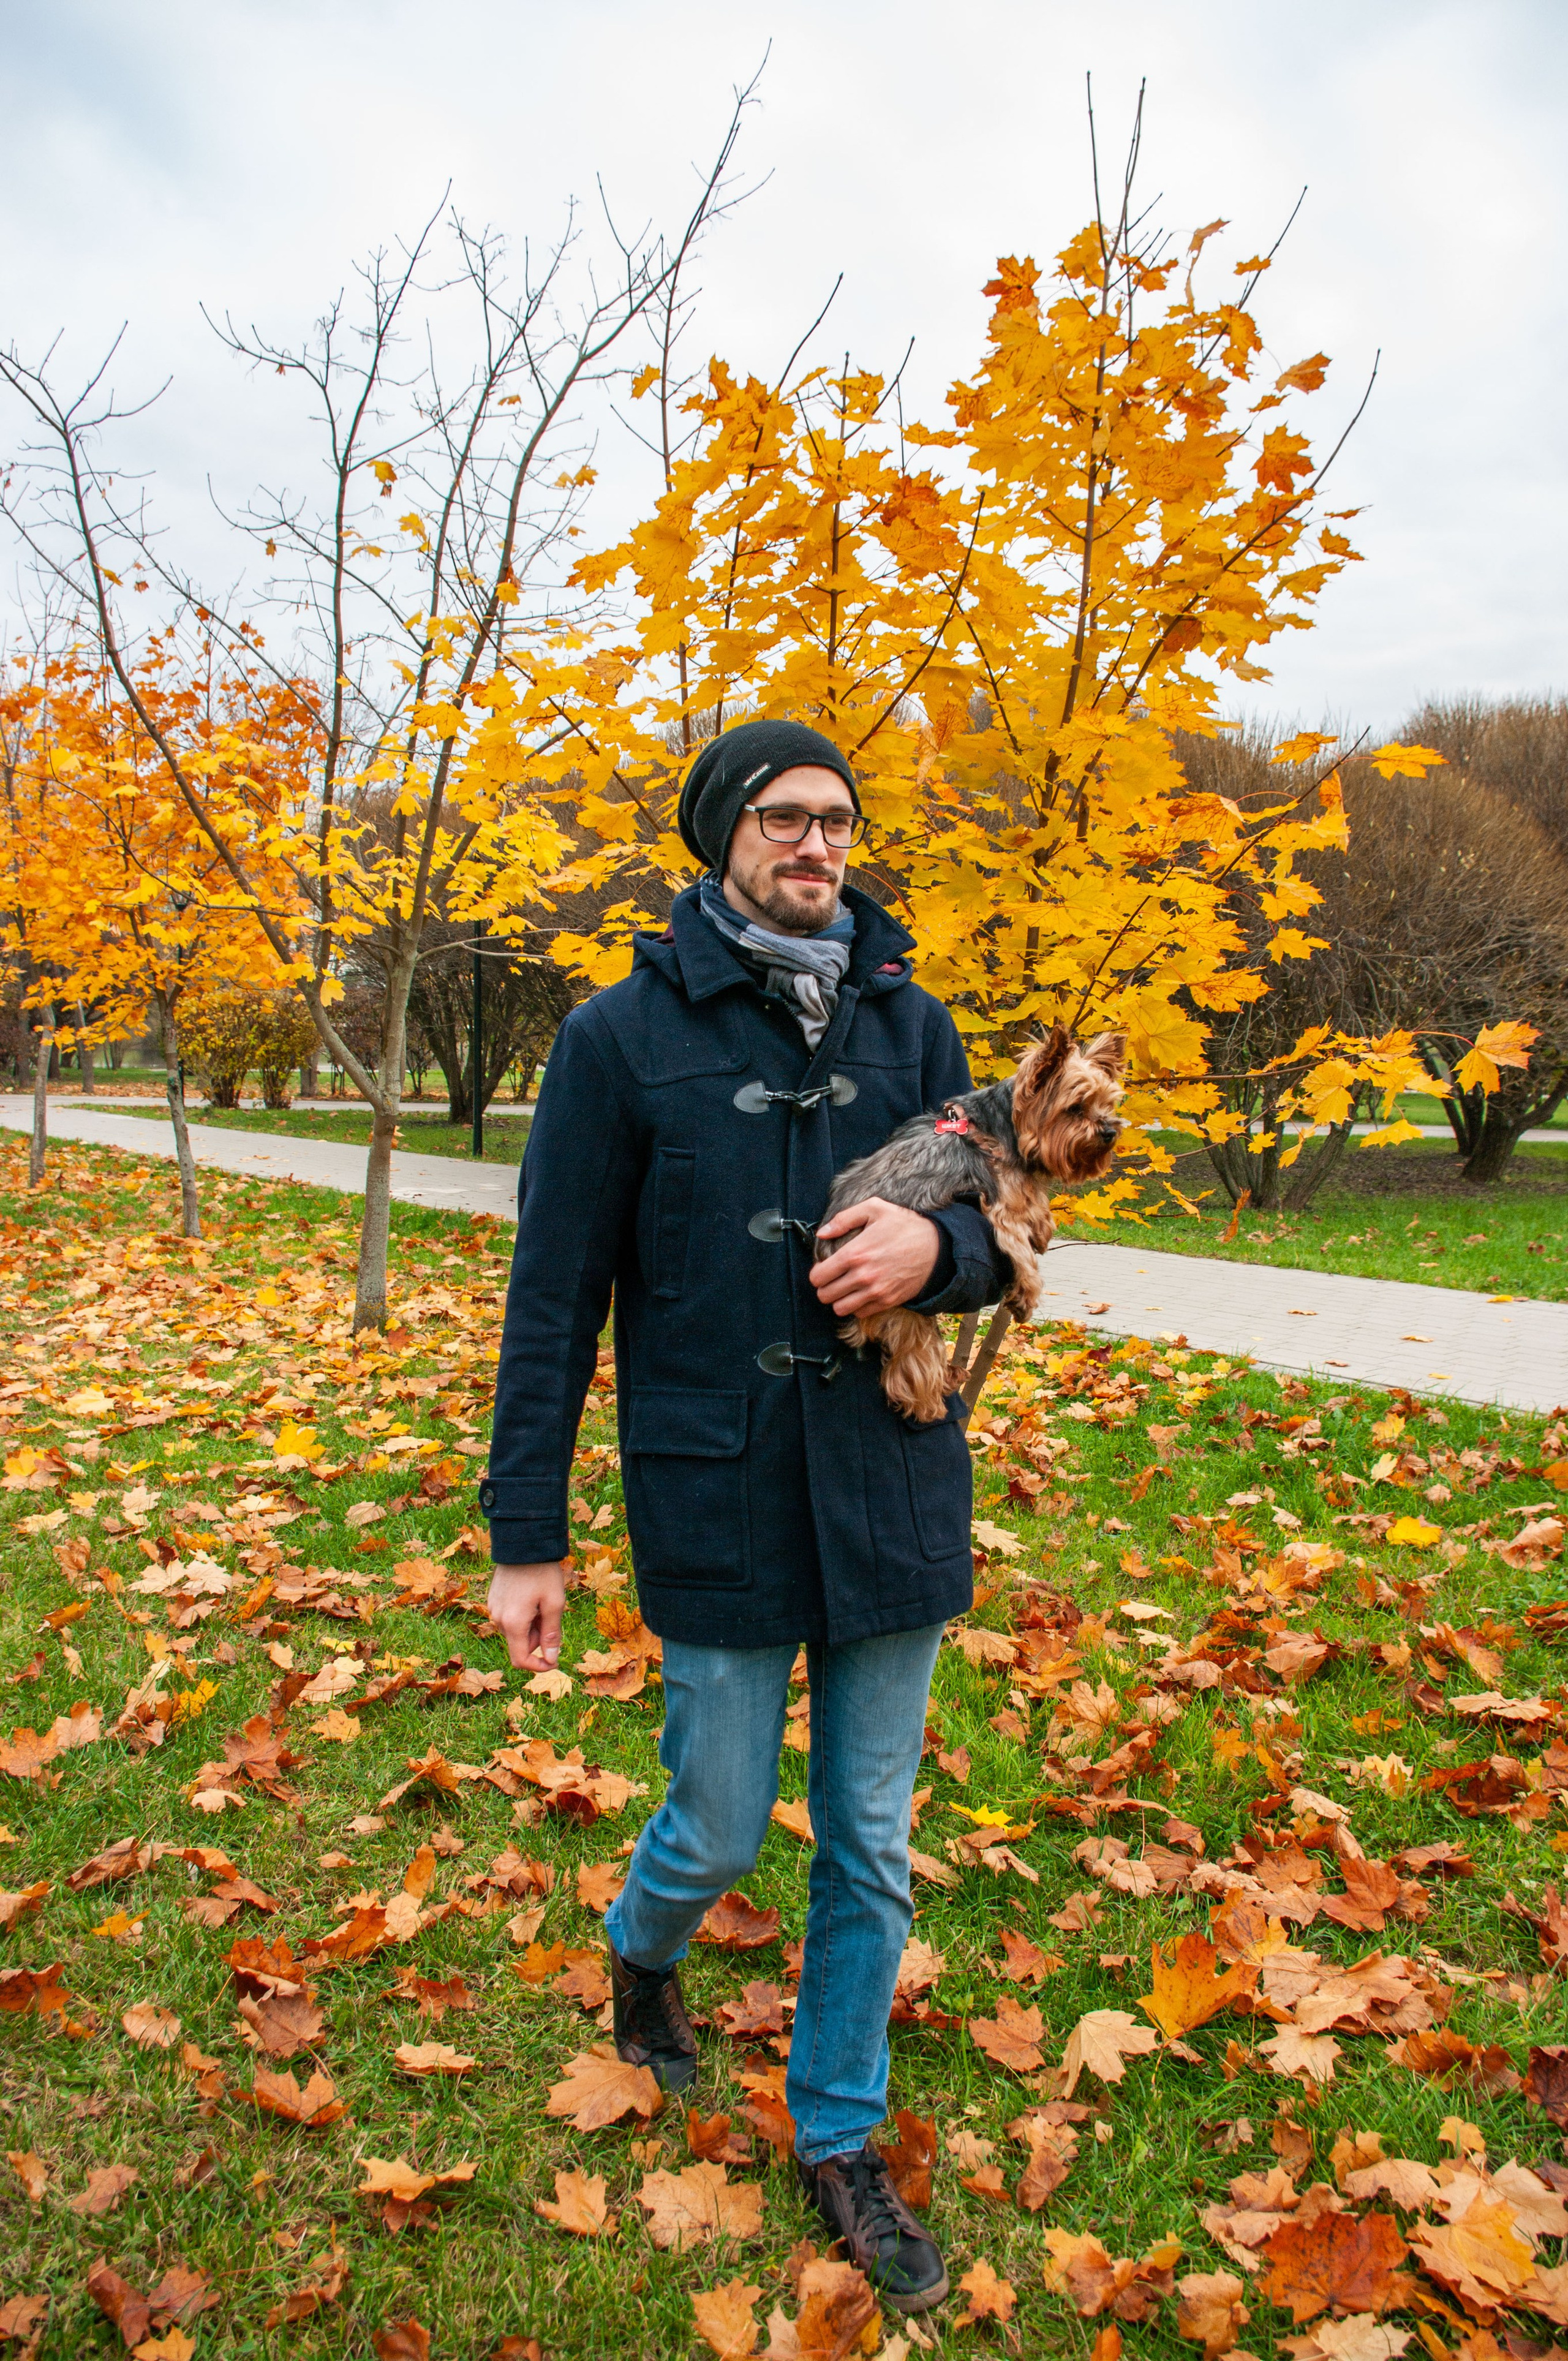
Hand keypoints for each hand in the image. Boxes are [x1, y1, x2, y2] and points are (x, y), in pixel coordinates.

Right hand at [486, 1562, 566, 1671]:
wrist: (523, 1544)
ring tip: (542, 1603)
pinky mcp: (493, 1599)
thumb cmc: (542, 1572)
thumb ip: (552, 1634)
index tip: (554, 1659)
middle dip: (538, 1639)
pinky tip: (531, 1597)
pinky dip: (522, 1616)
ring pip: (515, 1631)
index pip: (520, 1659)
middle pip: (519, 1644)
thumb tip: (551, 1659)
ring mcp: (493, 1608)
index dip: (538, 1665)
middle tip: (551, 1615)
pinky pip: (508, 1618)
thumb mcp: (554, 1603)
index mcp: (513, 1623)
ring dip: (531, 1626)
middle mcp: (498, 1619)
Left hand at [810, 1197, 940, 1316]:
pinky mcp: (887, 1301)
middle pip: (825, 1295)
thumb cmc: (905, 1225)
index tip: (823, 1269)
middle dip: (825, 1288)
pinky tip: (861, 1293)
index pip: (818, 1276)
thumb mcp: (875, 1208)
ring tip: (845, 1289)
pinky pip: (860, 1313)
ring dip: (839, 1299)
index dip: (816, 1273)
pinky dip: (856, 1306)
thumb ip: (843, 1219)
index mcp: (855, 1253)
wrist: (937, 1247)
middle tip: (832, 1280)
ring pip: (840, 1308)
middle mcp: (862, 1276)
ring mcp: (875, 1291)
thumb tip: (822, 1233)